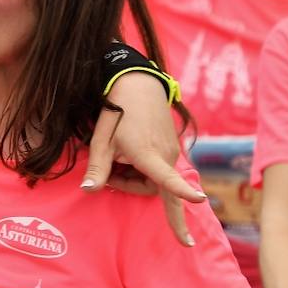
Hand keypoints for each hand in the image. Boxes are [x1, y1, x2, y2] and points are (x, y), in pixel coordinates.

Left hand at [83, 72, 204, 245]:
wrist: (139, 87)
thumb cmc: (117, 115)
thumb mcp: (101, 143)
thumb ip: (97, 169)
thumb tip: (88, 190)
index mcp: (149, 155)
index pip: (169, 179)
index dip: (182, 192)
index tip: (199, 200)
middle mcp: (166, 155)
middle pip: (152, 188)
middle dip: (130, 186)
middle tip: (108, 174)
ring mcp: (172, 151)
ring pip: (156, 178)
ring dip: (135, 177)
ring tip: (117, 160)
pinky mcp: (172, 147)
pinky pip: (160, 168)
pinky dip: (143, 169)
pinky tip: (128, 156)